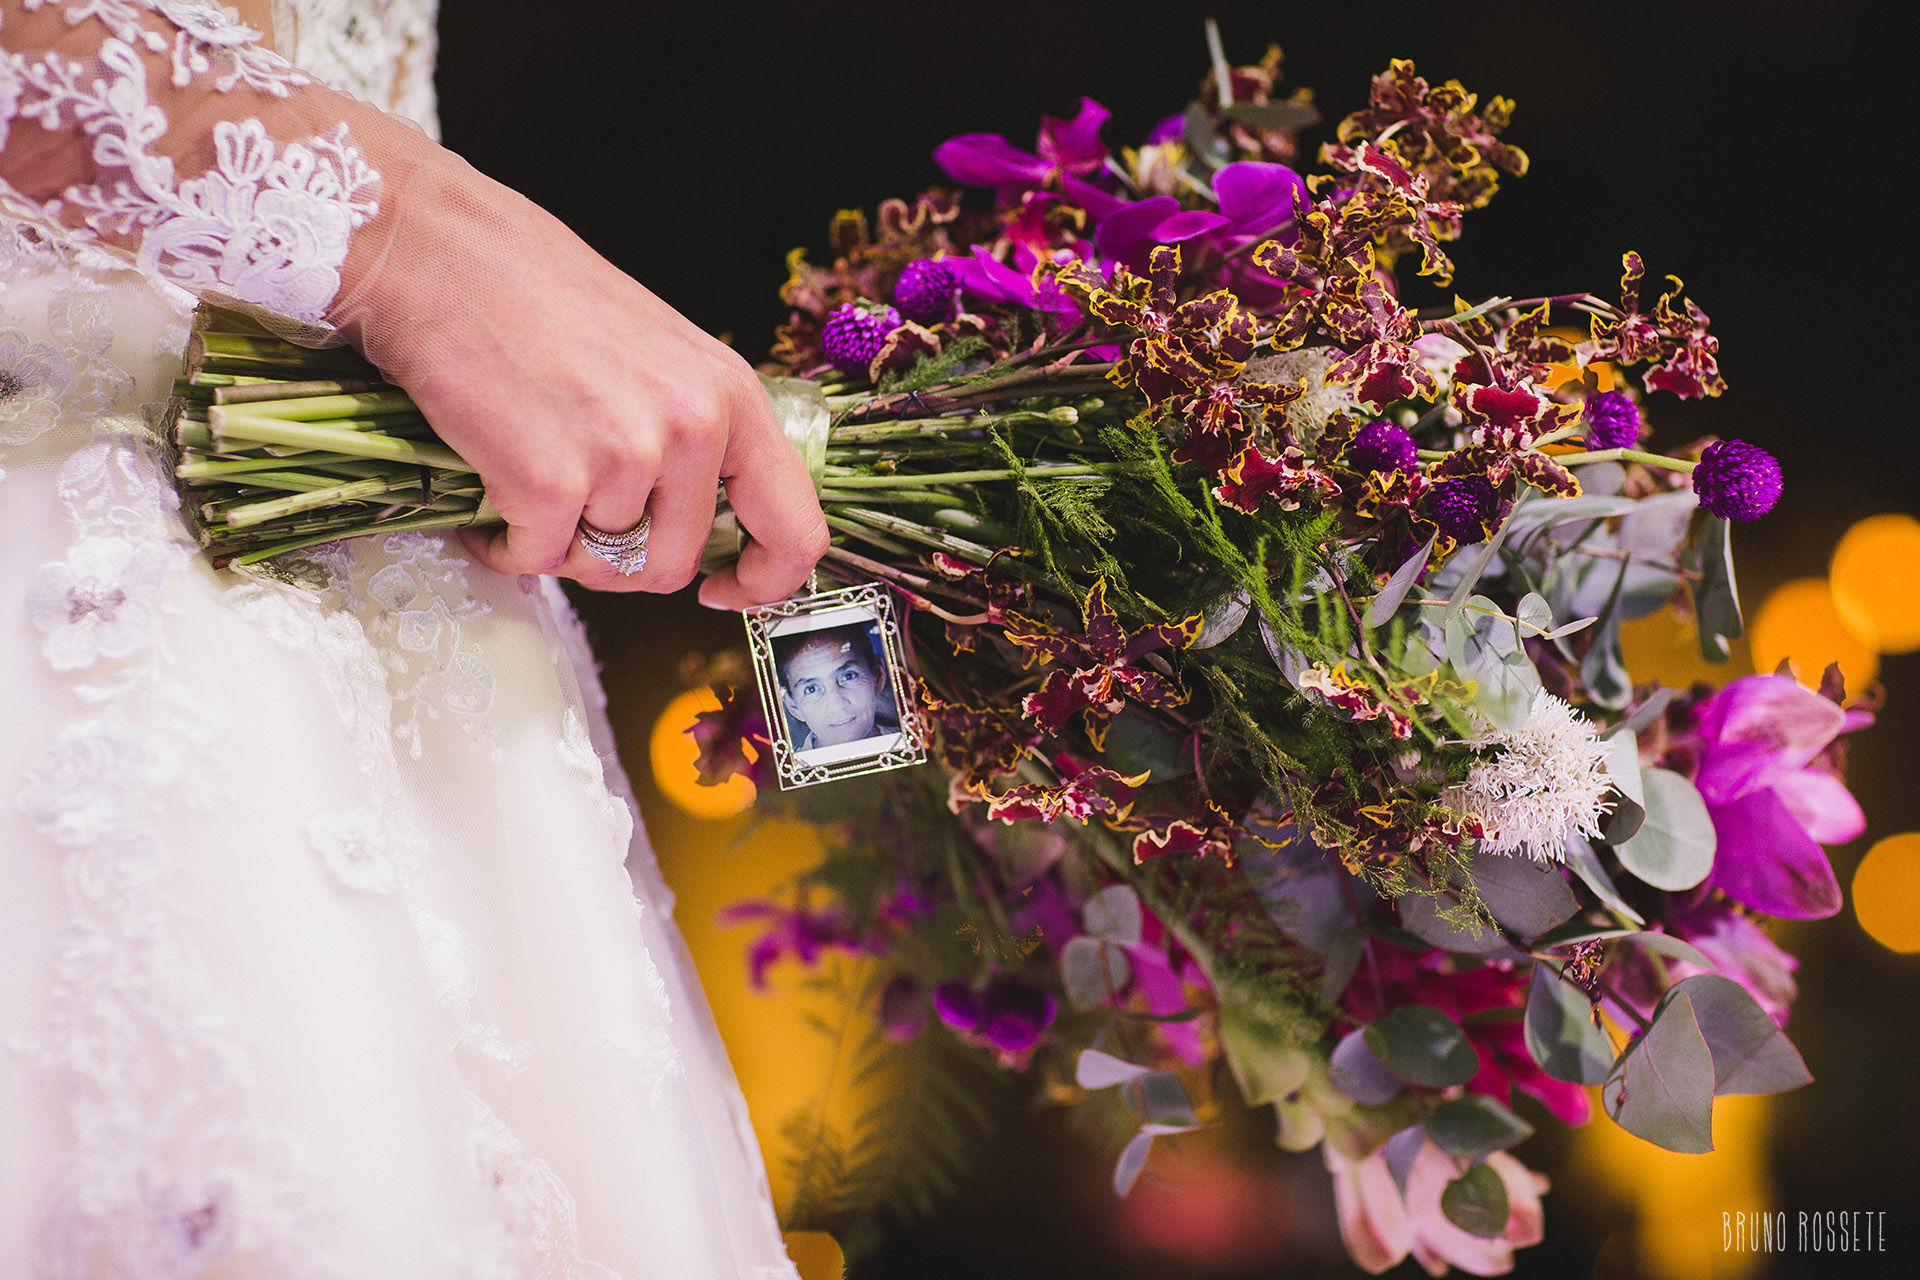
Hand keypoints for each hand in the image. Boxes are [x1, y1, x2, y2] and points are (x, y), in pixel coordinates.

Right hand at [332, 139, 827, 606]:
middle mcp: (695, 428)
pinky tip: (488, 483)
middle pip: (673, 564)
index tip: (721, 589)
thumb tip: (700, 523)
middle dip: (618, 558)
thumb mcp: (660, 356)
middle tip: (571, 514)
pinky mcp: (551, 483)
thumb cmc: (536, 294)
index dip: (762, 581)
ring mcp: (627, 457)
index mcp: (733, 397)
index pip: (796, 530)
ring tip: (525, 480)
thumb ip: (695, 433)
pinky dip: (504, 541)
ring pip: (604, 567)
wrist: (439, 251)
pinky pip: (536, 558)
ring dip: (557, 543)